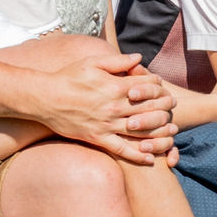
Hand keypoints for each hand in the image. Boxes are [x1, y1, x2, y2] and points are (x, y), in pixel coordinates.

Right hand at [49, 49, 178, 164]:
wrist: (44, 98)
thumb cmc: (68, 77)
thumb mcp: (92, 62)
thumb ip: (118, 61)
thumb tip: (139, 58)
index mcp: (115, 87)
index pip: (147, 86)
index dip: (159, 86)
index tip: (163, 86)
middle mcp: (114, 107)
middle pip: (149, 108)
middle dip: (165, 107)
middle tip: (172, 107)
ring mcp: (107, 125)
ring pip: (141, 131)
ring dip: (160, 131)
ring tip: (172, 131)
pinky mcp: (98, 139)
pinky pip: (121, 150)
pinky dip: (137, 155)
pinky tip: (150, 158)